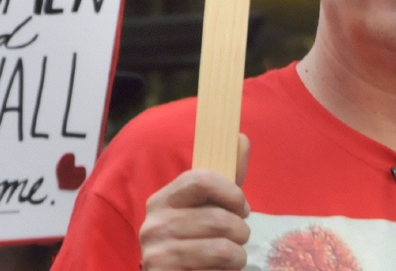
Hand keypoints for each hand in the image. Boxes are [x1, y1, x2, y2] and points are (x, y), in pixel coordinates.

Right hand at [139, 134, 250, 270]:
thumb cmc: (197, 242)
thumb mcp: (209, 209)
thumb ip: (226, 180)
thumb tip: (241, 138)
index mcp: (163, 199)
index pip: (201, 179)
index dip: (231, 192)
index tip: (242, 207)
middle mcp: (153, 223)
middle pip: (217, 217)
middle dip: (241, 231)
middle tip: (239, 238)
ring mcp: (156, 252)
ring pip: (221, 248)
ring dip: (237, 256)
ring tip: (231, 258)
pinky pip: (213, 270)